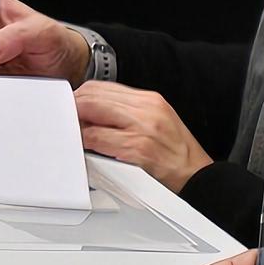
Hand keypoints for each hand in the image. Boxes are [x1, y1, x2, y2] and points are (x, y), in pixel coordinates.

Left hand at [72, 83, 210, 184]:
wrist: (199, 177)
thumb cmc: (176, 153)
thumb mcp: (156, 121)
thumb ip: (127, 113)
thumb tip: (92, 111)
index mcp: (149, 100)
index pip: (102, 87)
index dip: (80, 96)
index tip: (71, 105)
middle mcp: (146, 110)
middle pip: (93, 97)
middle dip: (73, 108)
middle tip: (64, 120)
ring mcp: (142, 129)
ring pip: (91, 115)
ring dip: (76, 125)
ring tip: (73, 134)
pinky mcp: (137, 150)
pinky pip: (98, 140)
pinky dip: (85, 143)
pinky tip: (84, 149)